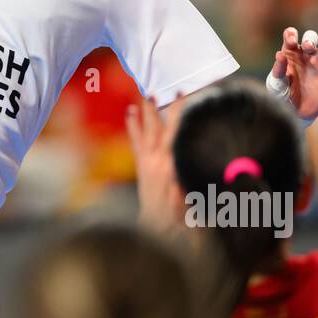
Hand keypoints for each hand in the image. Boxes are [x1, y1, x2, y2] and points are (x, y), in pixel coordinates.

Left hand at [126, 92, 184, 229]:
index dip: (179, 113)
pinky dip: (132, 126)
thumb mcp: (188, 203)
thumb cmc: (179, 217)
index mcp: (171, 167)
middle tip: (168, 90)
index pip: (176, 133)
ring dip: (145, 112)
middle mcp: (157, 161)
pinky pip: (135, 141)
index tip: (183, 95)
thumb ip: (184, 191)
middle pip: (160, 127)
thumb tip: (179, 178)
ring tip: (144, 94)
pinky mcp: (141, 165)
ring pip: (146, 131)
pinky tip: (130, 113)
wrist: (157, 227)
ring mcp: (147, 162)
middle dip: (164, 108)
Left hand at [266, 26, 317, 121]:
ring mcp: (317, 64)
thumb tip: (280, 54)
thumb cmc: (282, 97)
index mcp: (289, 53)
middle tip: (307, 47)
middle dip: (310, 39)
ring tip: (316, 59)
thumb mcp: (277, 84)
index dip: (291, 34)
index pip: (290, 35)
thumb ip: (278, 69)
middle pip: (311, 37)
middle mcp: (304, 55)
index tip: (291, 41)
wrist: (295, 114)